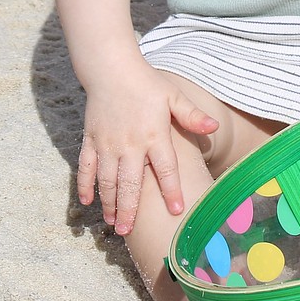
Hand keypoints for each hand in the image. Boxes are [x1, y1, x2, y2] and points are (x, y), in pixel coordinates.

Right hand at [76, 62, 218, 235]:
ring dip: (109, 204)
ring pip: (107, 181)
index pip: (165, 169)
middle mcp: (129, 144)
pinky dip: (86, 185)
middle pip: (130, 184)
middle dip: (130, 210)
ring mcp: (107, 144)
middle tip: (129, 232)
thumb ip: (192, 115)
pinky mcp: (91, 140)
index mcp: (154, 135)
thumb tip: (213, 127)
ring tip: (113, 224)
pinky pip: (86, 167)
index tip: (177, 210)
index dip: (172, 190)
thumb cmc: (147, 83)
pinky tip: (87, 202)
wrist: (112, 69)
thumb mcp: (173, 96)